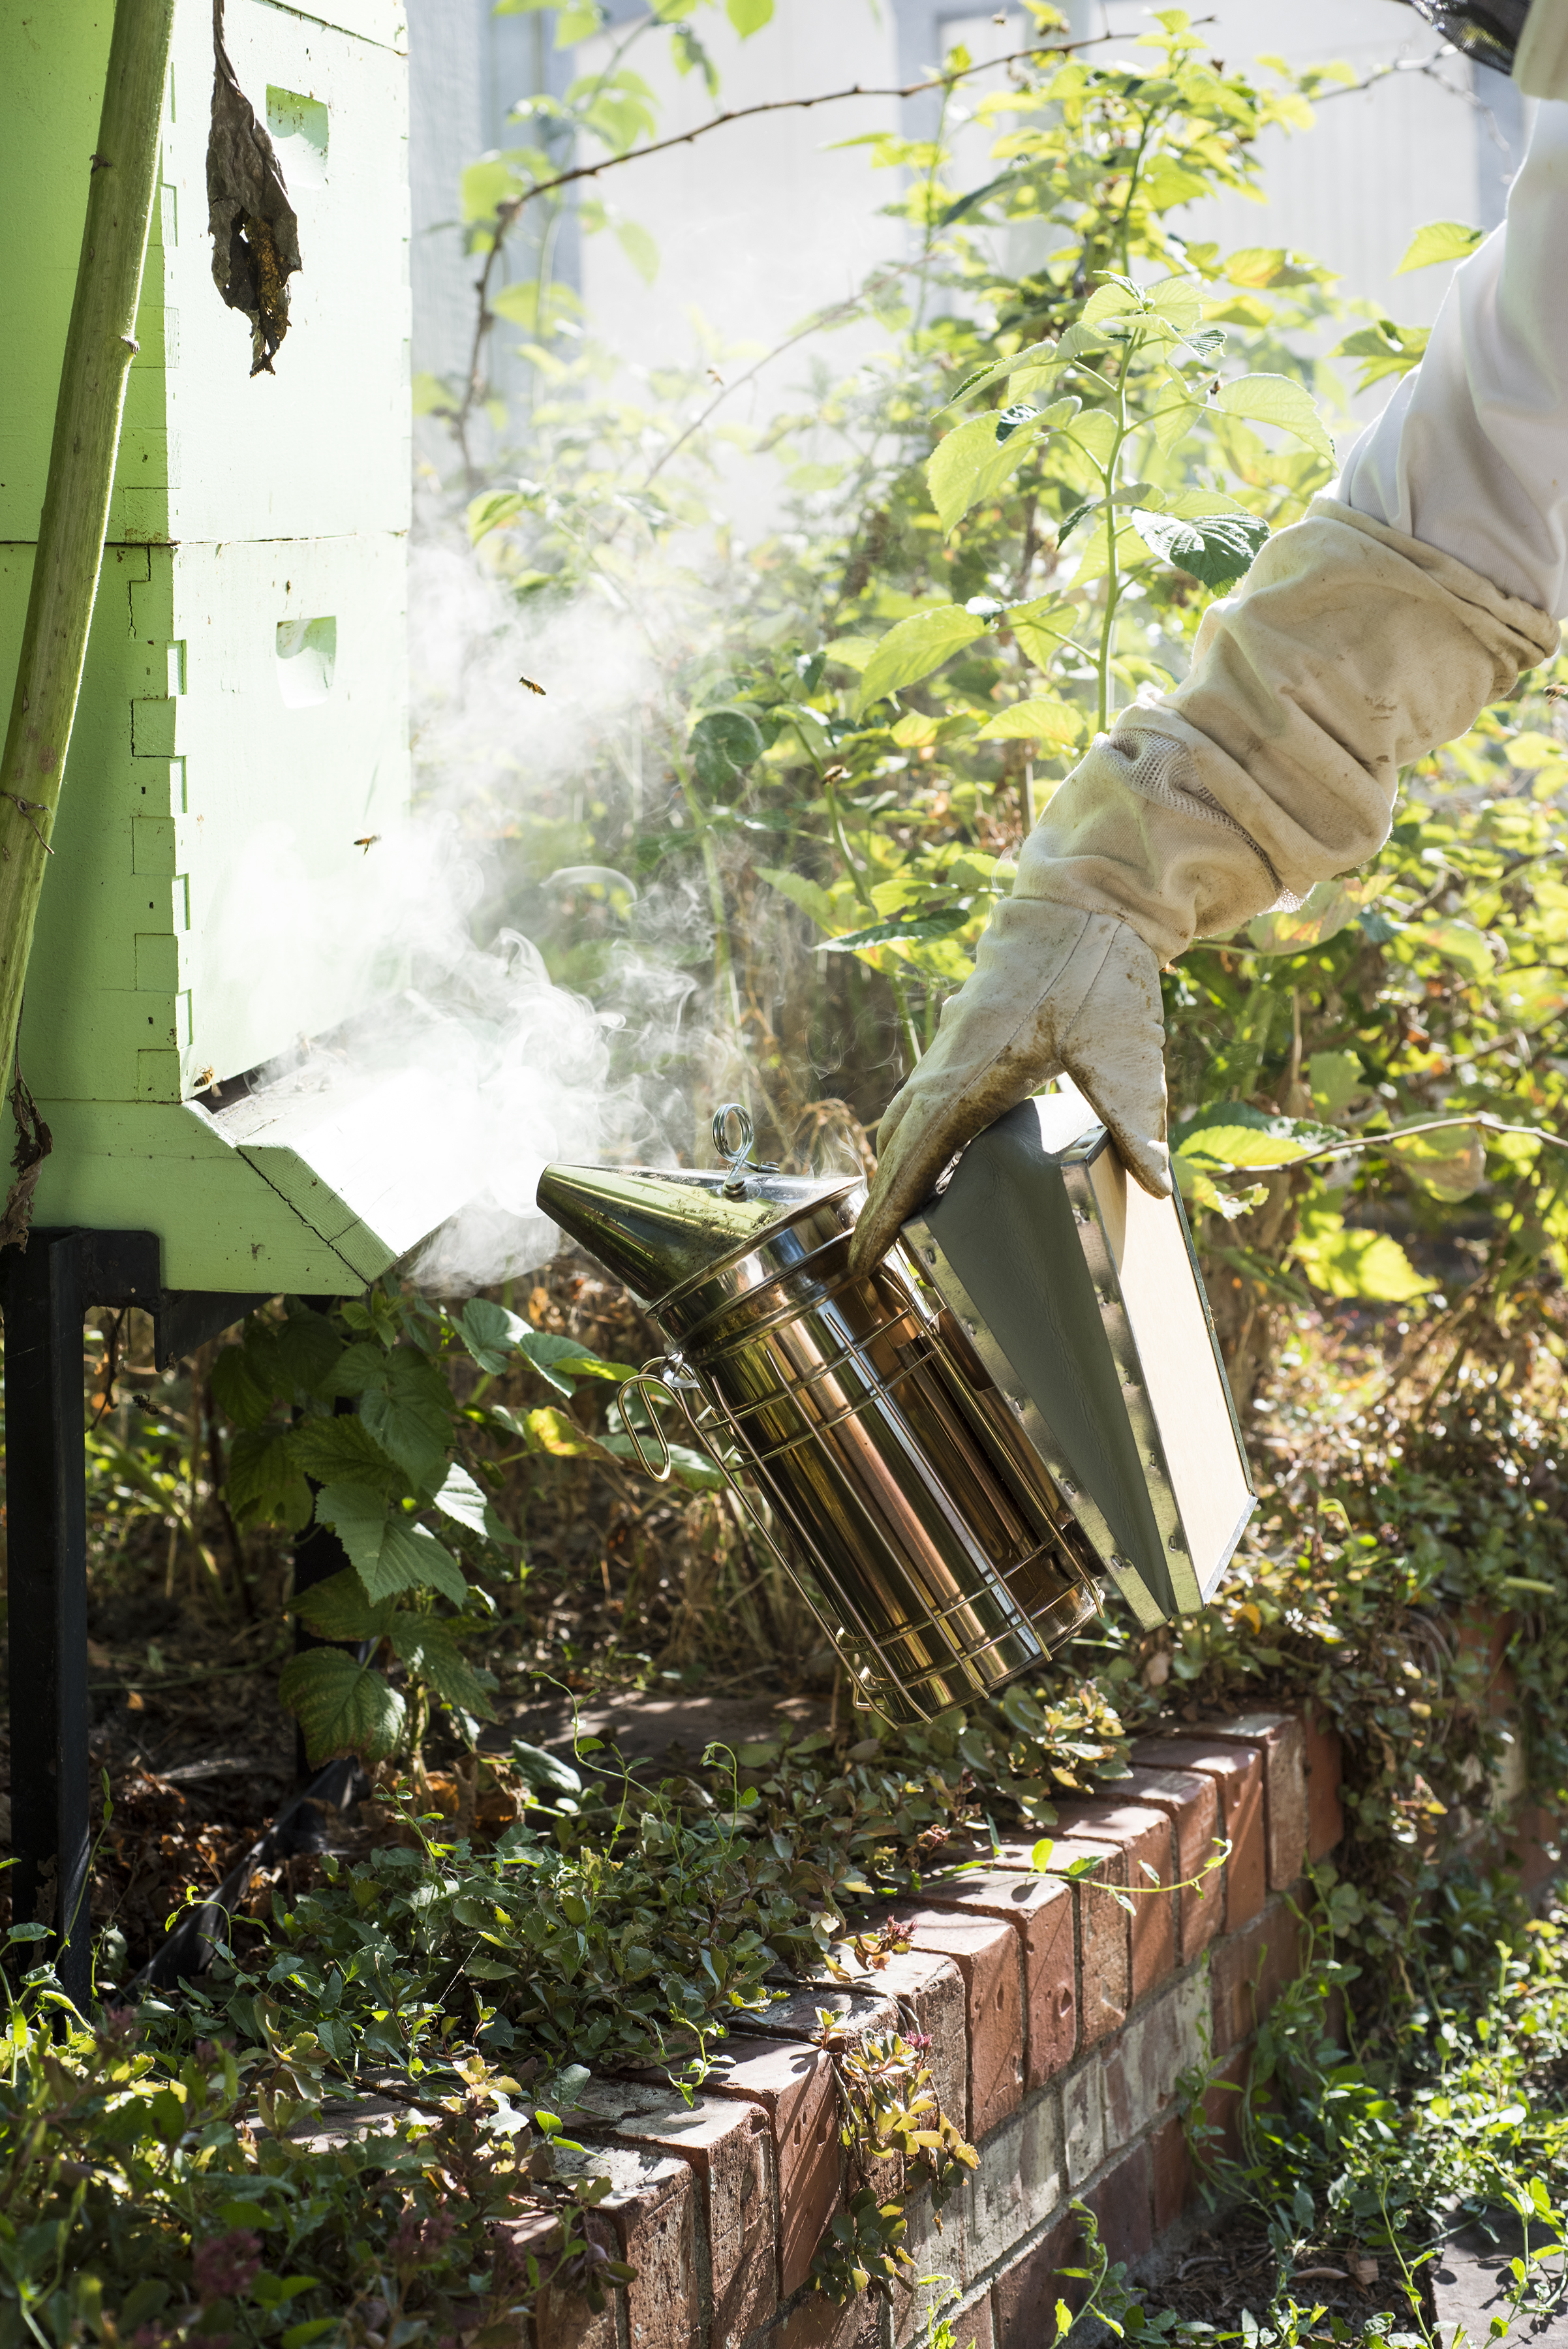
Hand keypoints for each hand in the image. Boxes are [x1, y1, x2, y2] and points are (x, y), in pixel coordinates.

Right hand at [848, 900, 1169, 1275]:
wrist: (1085, 904)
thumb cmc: (1100, 975)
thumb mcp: (1127, 1055)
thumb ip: (1137, 1123)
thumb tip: (1159, 1190)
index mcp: (973, 1078)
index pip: (914, 1160)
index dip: (886, 1215)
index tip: (863, 1259)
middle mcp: (947, 1067)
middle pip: (896, 1149)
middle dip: (879, 1206)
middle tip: (866, 1261)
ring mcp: (950, 1050)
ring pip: (903, 1121)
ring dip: (892, 1169)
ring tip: (888, 1219)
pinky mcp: (964, 1040)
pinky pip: (921, 1099)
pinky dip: (910, 1137)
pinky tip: (928, 1157)